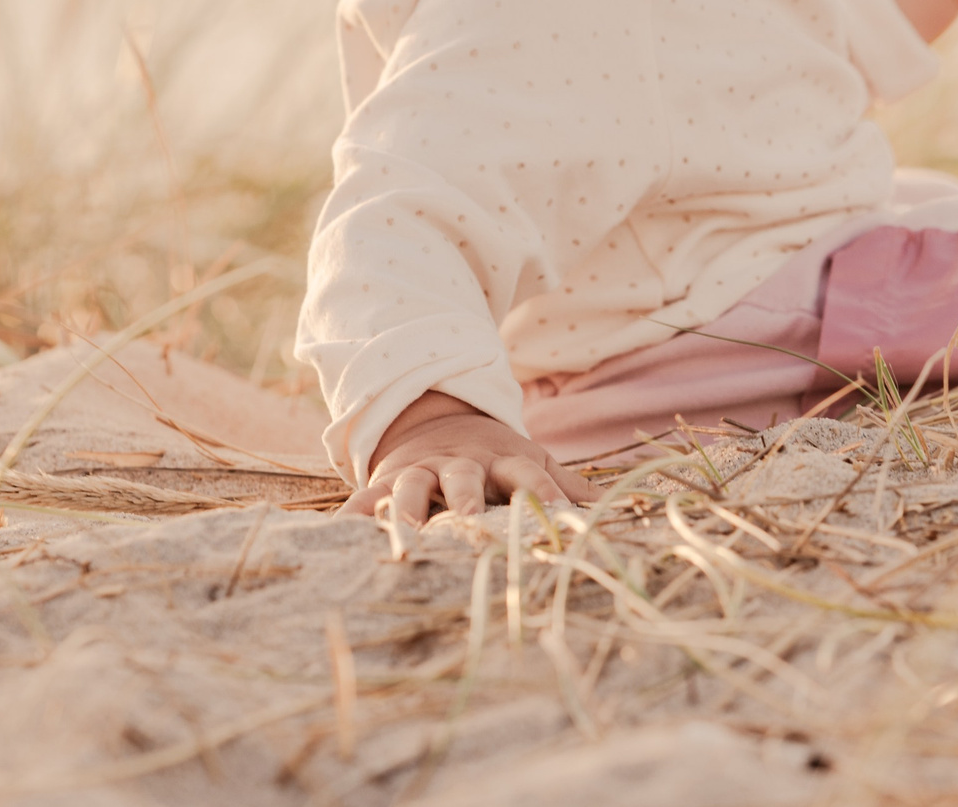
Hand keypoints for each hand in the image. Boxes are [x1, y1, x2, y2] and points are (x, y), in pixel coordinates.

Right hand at [338, 390, 599, 526]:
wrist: (436, 420)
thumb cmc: (495, 456)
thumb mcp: (532, 461)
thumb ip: (569, 486)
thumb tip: (622, 511)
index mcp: (504, 460)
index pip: (529, 475)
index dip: (544, 495)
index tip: (557, 518)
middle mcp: (461, 464)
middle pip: (465, 480)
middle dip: (467, 502)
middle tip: (470, 525)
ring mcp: (420, 470)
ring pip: (412, 488)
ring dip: (408, 510)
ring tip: (405, 537)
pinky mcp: (385, 480)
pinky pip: (365, 498)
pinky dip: (352, 517)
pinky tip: (336, 537)